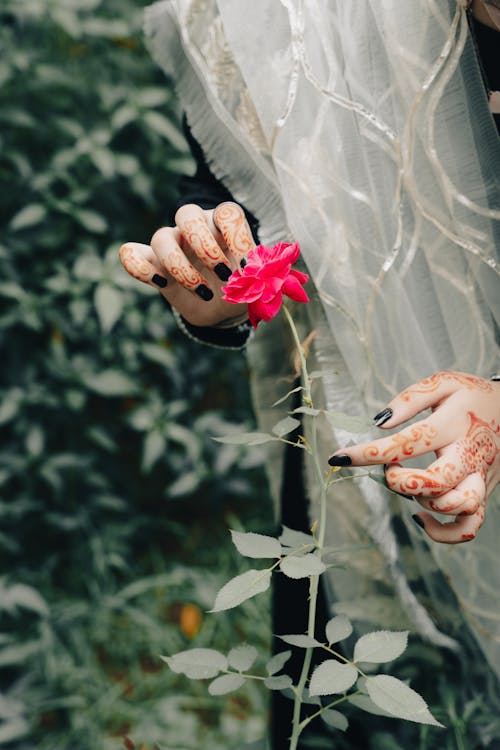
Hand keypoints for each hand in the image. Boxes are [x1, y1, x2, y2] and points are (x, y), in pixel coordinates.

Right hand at [119, 201, 254, 326]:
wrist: (224, 310)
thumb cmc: (242, 289)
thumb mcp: (256, 284)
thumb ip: (256, 276)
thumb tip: (251, 273)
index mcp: (224, 225)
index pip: (226, 212)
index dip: (236, 235)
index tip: (247, 266)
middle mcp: (196, 228)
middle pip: (186, 213)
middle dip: (205, 246)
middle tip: (224, 275)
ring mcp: (172, 244)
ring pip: (160, 236)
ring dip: (180, 267)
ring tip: (202, 292)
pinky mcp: (154, 265)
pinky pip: (131, 255)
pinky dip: (140, 268)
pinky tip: (160, 284)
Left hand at [328, 371, 499, 543]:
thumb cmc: (472, 395)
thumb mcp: (444, 382)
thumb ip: (410, 399)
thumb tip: (378, 423)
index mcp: (455, 424)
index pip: (408, 443)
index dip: (369, 454)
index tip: (339, 458)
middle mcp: (469, 454)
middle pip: (436, 483)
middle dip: (400, 481)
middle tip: (390, 468)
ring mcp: (479, 477)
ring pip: (457, 507)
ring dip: (424, 501)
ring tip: (410, 484)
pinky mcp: (484, 493)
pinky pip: (469, 527)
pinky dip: (443, 532)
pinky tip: (420, 515)